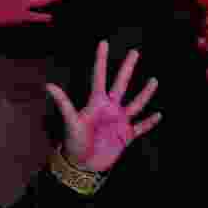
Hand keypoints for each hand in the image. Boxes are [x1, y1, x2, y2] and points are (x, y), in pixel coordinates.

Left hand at [46, 41, 160, 172]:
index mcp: (96, 102)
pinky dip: (150, 121)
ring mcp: (119, 120)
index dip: (101, 59)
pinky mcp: (127, 135)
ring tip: (154, 80)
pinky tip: (159, 114)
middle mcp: (109, 108)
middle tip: (135, 52)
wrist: (83, 164)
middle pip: (121, 84)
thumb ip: (63, 103)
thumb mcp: (70, 121)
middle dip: (127, 68)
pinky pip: (142, 126)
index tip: (104, 42)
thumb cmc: (73, 142)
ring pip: (136, 103)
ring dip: (145, 93)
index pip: (99, 75)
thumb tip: (48, 85)